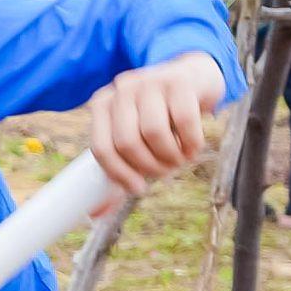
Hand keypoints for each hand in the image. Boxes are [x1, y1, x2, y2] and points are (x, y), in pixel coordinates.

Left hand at [84, 49, 219, 211]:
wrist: (195, 77)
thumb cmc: (160, 116)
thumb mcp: (134, 135)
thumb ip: (118, 168)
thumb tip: (96, 214)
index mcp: (102, 103)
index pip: (101, 147)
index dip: (119, 174)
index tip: (138, 188)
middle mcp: (122, 89)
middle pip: (127, 143)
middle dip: (149, 166)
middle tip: (165, 170)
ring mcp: (150, 81)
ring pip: (154, 133)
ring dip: (170, 156)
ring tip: (179, 159)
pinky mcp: (179, 81)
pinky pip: (184, 121)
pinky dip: (191, 143)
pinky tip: (193, 146)